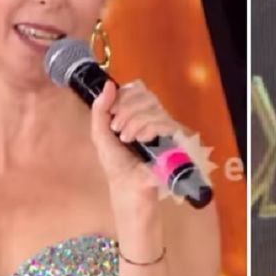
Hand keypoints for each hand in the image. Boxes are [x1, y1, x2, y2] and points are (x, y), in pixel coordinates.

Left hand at [90, 79, 182, 227]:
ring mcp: (166, 129)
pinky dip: (149, 127)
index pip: (137, 90)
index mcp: (137, 115)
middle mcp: (153, 118)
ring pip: (154, 107)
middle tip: (119, 130)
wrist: (129, 191)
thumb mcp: (101, 136)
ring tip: (128, 139)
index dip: (124, 97)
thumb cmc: (117, 167)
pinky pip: (165, 121)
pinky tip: (141, 139)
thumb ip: (100, 110)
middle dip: (127, 109)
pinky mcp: (176, 140)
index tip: (113, 117)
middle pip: (146, 95)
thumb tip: (108, 85)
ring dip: (135, 121)